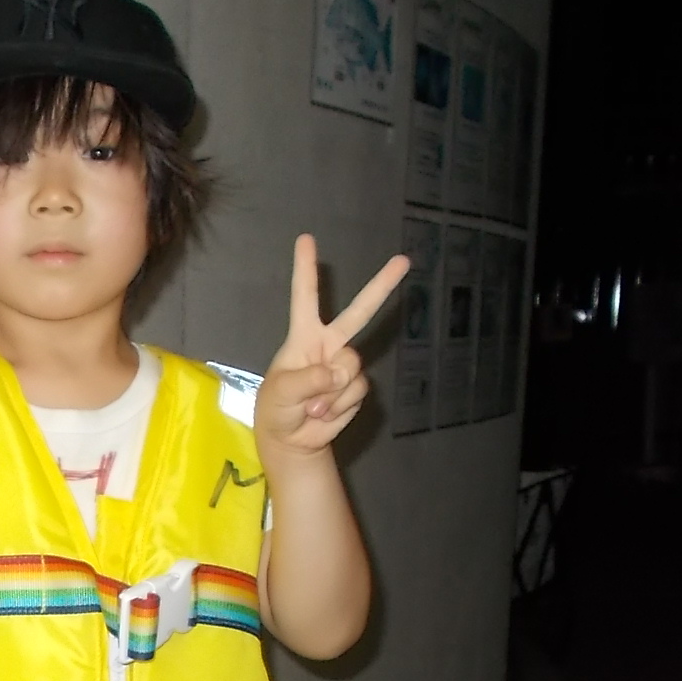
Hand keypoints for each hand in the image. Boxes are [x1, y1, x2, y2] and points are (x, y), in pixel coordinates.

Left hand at [255, 235, 408, 466]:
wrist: (292, 441)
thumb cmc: (277, 409)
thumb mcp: (281, 392)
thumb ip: (309, 379)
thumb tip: (341, 373)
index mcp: (304, 336)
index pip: (305, 297)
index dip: (305, 269)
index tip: (305, 239)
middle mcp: (328, 344)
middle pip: (359, 311)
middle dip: (382, 286)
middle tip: (404, 260)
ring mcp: (344, 366)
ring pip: (352, 366)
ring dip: (331, 393)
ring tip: (311, 407)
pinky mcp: (355, 387)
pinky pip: (356, 390)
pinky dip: (339, 406)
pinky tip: (323, 414)